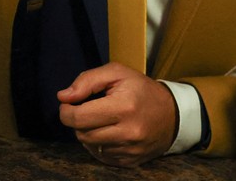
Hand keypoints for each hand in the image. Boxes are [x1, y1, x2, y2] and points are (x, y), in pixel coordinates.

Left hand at [58, 62, 176, 167]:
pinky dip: (99, 144)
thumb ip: (87, 80)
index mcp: (124, 106)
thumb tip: (63, 96)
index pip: (79, 117)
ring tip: (100, 119)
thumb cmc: (141, 90)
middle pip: (81, 133)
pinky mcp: (129, 161)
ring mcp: (129, 150)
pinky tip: (109, 132)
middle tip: (86, 109)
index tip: (69, 103)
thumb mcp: (117, 73)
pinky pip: (101, 156)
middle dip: (77, 121)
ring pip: (89, 146)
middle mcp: (127, 132)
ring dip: (87, 132)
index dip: (66, 110)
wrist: (172, 115)